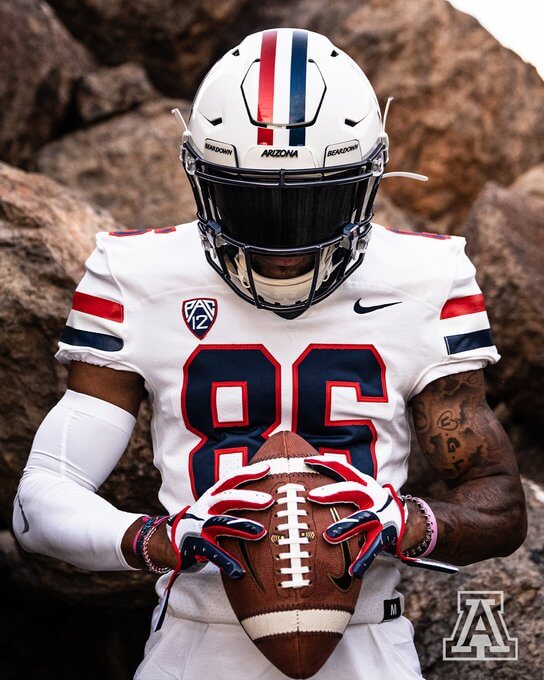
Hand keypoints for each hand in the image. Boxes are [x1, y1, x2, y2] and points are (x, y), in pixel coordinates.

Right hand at [167, 461, 272, 578]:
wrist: (168, 542)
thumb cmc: (200, 523)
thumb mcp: (214, 507)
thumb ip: (233, 501)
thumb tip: (263, 495)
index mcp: (212, 496)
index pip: (231, 480)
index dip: (248, 473)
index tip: (268, 468)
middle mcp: (206, 508)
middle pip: (228, 498)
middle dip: (248, 498)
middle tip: (269, 500)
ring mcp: (199, 526)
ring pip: (221, 523)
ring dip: (241, 527)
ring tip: (261, 532)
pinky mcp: (196, 546)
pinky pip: (213, 553)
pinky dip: (226, 562)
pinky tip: (239, 571)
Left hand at [304, 456, 456, 576]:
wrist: (406, 520)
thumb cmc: (372, 504)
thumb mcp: (360, 489)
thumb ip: (339, 486)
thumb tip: (306, 482)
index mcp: (363, 483)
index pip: (343, 469)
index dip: (326, 463)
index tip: (306, 461)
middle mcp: (371, 497)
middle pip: (351, 491)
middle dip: (332, 493)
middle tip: (312, 495)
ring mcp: (378, 516)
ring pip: (361, 520)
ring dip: (345, 527)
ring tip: (328, 536)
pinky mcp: (384, 535)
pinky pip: (372, 548)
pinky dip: (363, 560)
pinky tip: (353, 570)